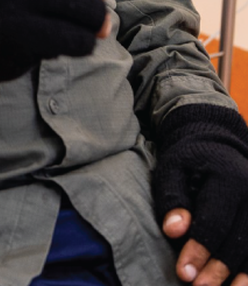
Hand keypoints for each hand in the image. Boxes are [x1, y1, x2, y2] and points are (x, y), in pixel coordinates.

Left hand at [155, 103, 247, 285]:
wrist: (217, 143)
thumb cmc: (190, 159)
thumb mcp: (173, 168)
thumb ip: (173, 198)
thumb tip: (173, 231)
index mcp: (230, 178)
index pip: (214, 222)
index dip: (199, 250)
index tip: (184, 273)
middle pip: (239, 241)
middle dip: (218, 270)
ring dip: (241, 277)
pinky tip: (240, 285)